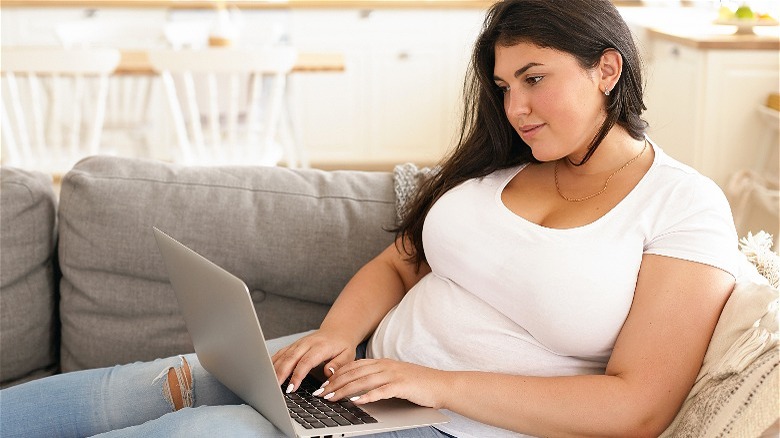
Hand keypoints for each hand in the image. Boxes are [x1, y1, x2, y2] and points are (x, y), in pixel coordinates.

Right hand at [271, 329, 358, 392]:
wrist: (337, 330)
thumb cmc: (342, 345)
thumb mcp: (347, 355)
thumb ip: (338, 365)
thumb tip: (327, 373)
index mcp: (320, 347)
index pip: (306, 362)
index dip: (297, 375)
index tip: (292, 388)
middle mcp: (306, 344)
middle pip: (290, 359)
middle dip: (281, 374)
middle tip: (274, 388)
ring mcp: (298, 344)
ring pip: (282, 356)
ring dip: (274, 369)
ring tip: (268, 383)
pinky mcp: (293, 345)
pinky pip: (280, 353)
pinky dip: (272, 362)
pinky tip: (267, 372)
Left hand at [315, 358, 448, 408]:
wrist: (441, 384)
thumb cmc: (418, 383)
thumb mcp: (394, 376)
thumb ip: (378, 378)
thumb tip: (358, 387)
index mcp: (382, 362)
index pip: (353, 366)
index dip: (336, 375)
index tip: (323, 385)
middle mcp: (385, 366)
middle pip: (354, 373)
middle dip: (335, 383)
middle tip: (321, 393)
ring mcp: (393, 375)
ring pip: (363, 381)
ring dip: (345, 390)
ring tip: (332, 398)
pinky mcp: (402, 386)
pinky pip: (381, 391)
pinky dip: (367, 396)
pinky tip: (356, 402)